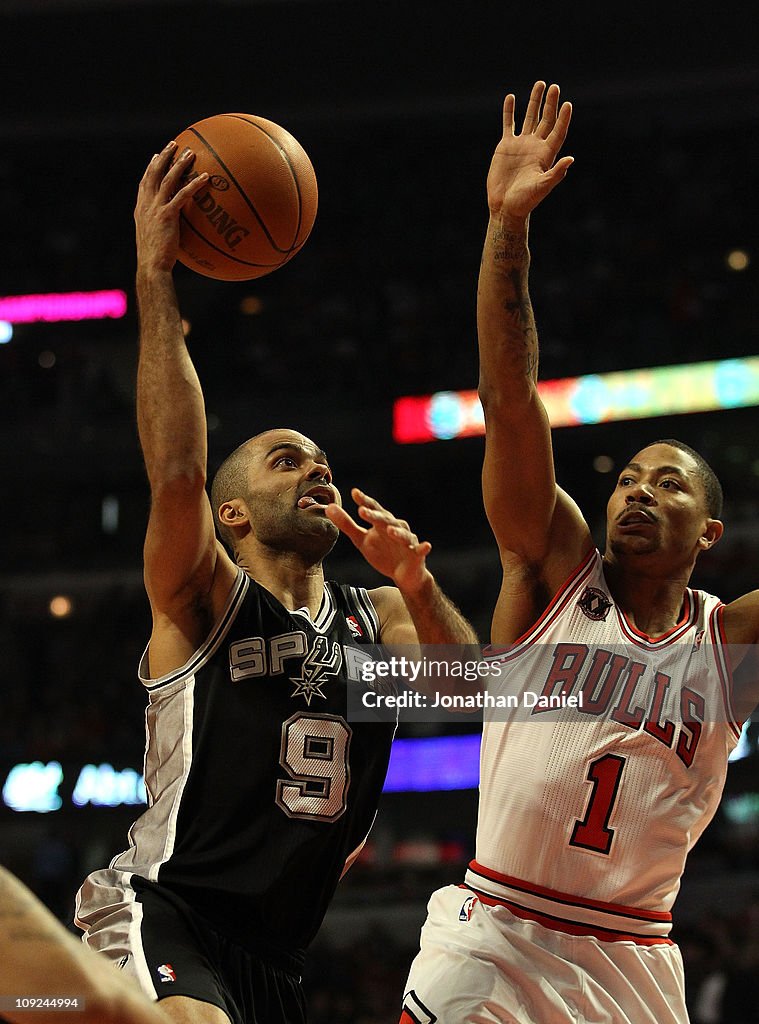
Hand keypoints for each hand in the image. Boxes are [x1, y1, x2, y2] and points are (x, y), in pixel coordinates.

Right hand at [134, 141, 208, 273]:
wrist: (151, 266)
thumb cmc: (155, 259)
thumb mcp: (155, 240)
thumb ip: (162, 228)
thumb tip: (174, 230)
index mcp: (141, 209)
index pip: (145, 182)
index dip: (151, 167)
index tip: (157, 156)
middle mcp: (146, 204)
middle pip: (154, 173)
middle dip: (164, 156)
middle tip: (174, 144)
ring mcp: (155, 208)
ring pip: (168, 179)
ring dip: (179, 164)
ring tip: (191, 153)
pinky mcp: (167, 215)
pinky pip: (182, 195)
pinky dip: (194, 185)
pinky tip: (206, 178)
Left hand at [326, 488, 431, 593]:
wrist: (403, 575)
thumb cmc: (383, 553)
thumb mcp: (361, 540)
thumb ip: (346, 524)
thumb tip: (329, 507)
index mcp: (382, 523)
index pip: (373, 509)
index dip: (365, 501)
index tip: (354, 493)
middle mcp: (396, 528)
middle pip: (386, 520)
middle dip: (375, 516)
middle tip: (362, 510)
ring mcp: (407, 541)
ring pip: (403, 534)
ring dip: (397, 532)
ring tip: (388, 530)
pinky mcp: (417, 554)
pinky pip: (421, 550)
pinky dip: (423, 548)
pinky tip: (426, 546)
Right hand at [487, 81, 572, 223]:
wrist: (505, 206)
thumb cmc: (525, 201)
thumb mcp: (542, 187)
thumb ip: (556, 173)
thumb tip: (571, 159)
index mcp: (546, 155)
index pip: (558, 132)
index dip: (563, 119)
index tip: (567, 104)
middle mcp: (535, 146)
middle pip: (546, 120)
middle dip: (550, 104)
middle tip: (555, 87)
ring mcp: (521, 145)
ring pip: (529, 118)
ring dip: (534, 102)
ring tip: (540, 84)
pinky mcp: (506, 146)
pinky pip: (508, 124)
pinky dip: (509, 111)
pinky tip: (511, 97)